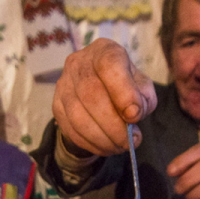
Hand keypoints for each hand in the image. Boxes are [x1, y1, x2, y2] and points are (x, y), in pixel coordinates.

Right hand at [52, 39, 157, 155]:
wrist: (99, 89)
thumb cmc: (125, 86)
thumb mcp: (141, 87)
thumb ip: (142, 98)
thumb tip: (132, 114)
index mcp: (104, 52)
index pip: (109, 66)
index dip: (123, 93)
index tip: (135, 116)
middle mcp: (79, 64)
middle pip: (92, 96)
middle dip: (113, 125)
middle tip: (129, 141)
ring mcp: (63, 85)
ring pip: (79, 116)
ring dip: (102, 138)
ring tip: (120, 146)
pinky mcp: (57, 105)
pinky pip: (71, 129)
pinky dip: (91, 143)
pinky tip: (105, 147)